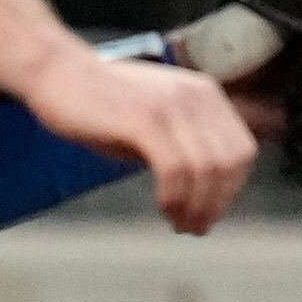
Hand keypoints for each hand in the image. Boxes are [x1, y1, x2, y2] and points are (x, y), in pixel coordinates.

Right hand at [9, 44, 255, 232]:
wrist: (59, 74)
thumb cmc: (104, 105)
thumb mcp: (158, 122)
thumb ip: (185, 146)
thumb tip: (207, 193)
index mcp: (205, 95)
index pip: (242, 150)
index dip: (231, 189)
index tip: (210, 212)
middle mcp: (196, 96)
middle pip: (230, 163)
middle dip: (217, 203)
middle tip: (195, 227)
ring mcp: (171, 106)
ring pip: (206, 169)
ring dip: (196, 206)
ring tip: (180, 224)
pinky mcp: (144, 119)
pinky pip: (176, 169)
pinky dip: (175, 197)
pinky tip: (164, 208)